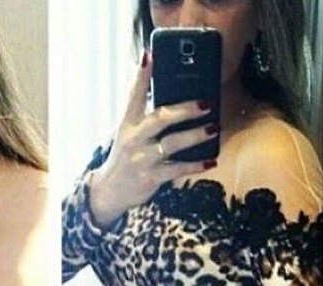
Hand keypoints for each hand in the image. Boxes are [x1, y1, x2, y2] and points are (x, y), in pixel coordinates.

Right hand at [89, 53, 217, 226]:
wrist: (109, 191)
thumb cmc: (127, 157)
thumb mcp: (130, 134)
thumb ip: (149, 117)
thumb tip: (180, 100)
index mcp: (127, 124)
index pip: (134, 96)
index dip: (141, 76)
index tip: (150, 56)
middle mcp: (133, 139)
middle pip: (160, 119)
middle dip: (185, 109)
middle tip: (207, 103)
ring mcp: (141, 159)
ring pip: (172, 144)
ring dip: (195, 136)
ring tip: (213, 128)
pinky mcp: (149, 177)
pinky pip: (176, 169)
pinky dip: (195, 165)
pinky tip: (210, 160)